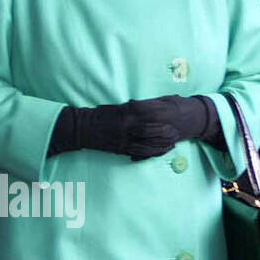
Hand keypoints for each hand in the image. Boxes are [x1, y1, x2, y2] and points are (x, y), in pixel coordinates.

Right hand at [78, 98, 204, 160]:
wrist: (83, 128)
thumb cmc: (100, 115)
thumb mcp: (117, 107)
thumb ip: (133, 107)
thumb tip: (149, 106)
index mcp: (126, 112)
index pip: (150, 113)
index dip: (163, 115)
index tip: (173, 116)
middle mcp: (127, 126)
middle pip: (152, 130)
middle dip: (165, 131)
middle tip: (176, 131)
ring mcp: (124, 139)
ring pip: (148, 143)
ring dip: (162, 143)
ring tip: (173, 142)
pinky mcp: (121, 148)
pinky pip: (140, 152)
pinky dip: (152, 152)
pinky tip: (160, 151)